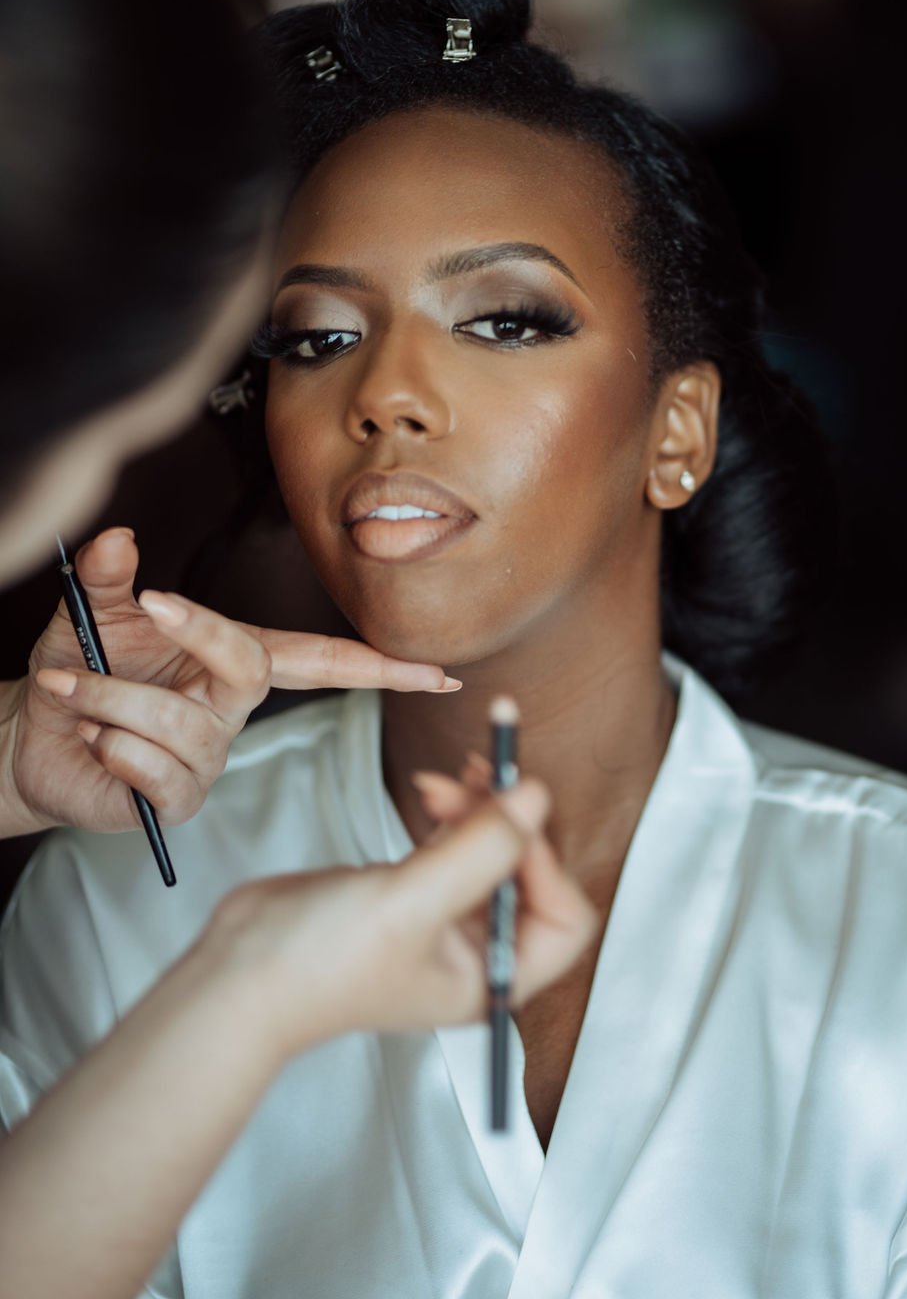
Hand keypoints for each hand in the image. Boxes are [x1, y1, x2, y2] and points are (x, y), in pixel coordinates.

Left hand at [0, 526, 457, 836]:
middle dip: (201, 635)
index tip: (434, 672)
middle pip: (252, 670)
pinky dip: (111, 746)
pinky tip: (95, 741)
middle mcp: (231, 710)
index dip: (382, 668)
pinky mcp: (175, 800)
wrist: (32, 735)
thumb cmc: (79, 668)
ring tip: (74, 689)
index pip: (322, 660)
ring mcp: (207, 757)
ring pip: (176, 721)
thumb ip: (110, 576)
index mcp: (234, 660)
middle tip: (149, 605)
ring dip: (109, 694)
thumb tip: (120, 538)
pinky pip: (156, 773)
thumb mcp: (92, 613)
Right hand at [206, 777, 597, 1057]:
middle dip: (510, 820)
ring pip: (491, 849)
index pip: (563, 916)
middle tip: (484, 770)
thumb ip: (480, 849)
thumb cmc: (319, 967)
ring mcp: (443, 922)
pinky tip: (430, 790)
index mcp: (493, 977)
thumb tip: (535, 798)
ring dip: (479, 806)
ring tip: (445, 778)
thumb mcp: (411, 902)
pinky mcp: (411, 892)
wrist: (241, 974)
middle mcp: (477, 954)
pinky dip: (451, 811)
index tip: (516, 813)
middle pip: (529, 873)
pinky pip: (455, 842)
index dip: (547, 860)